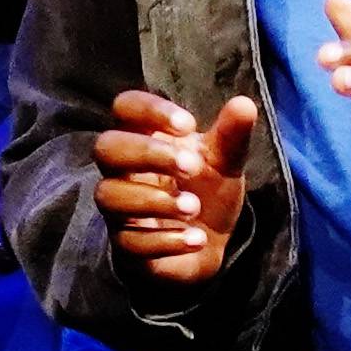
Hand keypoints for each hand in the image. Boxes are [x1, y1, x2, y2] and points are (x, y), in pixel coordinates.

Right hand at [92, 86, 257, 283]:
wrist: (207, 243)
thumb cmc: (206, 190)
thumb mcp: (225, 162)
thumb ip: (231, 135)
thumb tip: (244, 104)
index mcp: (145, 137)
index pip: (125, 106)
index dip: (150, 109)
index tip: (189, 125)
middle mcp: (123, 170)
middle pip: (106, 147)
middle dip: (146, 153)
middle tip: (191, 166)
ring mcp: (120, 209)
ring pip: (109, 195)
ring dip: (155, 200)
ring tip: (194, 207)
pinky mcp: (126, 246)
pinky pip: (129, 242)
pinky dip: (166, 240)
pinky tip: (196, 238)